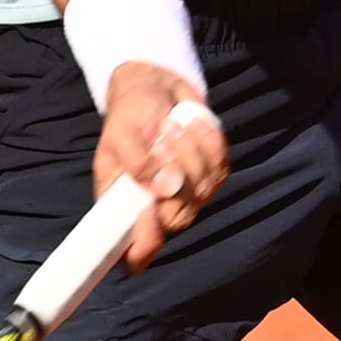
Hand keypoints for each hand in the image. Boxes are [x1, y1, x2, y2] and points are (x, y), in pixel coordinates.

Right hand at [96, 63, 229, 267]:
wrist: (153, 90)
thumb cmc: (129, 116)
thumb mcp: (120, 136)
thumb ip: (138, 165)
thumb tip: (168, 189)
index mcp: (123, 207)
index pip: (132, 251)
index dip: (141, 251)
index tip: (149, 221)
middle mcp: (156, 208)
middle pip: (178, 217)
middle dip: (176, 173)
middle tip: (161, 140)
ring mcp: (187, 194)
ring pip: (202, 188)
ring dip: (189, 149)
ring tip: (169, 126)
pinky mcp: (211, 175)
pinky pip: (220, 166)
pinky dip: (207, 141)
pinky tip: (190, 125)